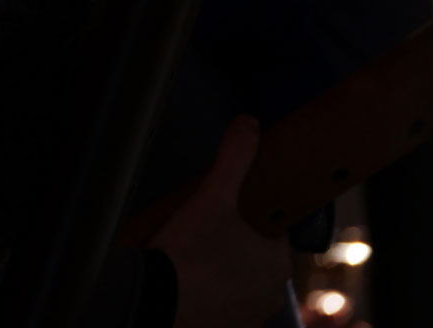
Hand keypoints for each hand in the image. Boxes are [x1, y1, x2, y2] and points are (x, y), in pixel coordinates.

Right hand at [149, 116, 291, 327]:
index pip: (274, 234)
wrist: (155, 301)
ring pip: (239, 286)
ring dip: (223, 274)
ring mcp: (246, 318)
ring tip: (192, 257)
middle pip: (255, 260)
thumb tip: (248, 124)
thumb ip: (234, 157)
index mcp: (277, 263)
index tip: (228, 213)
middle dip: (235, 248)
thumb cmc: (190, 252)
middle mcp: (269, 296)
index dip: (252, 219)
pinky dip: (208, 298)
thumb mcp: (212, 195)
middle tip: (205, 232)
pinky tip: (186, 282)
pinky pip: (221, 309)